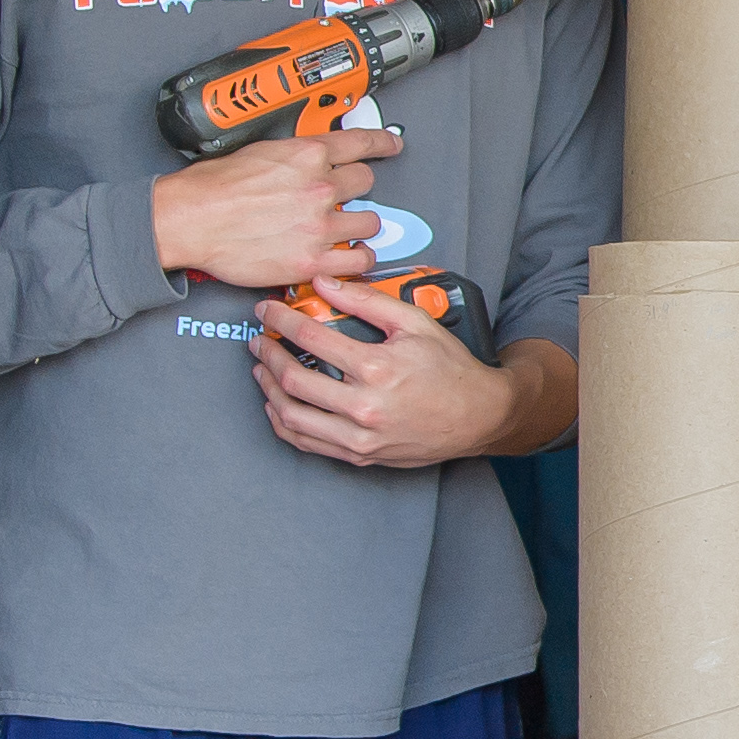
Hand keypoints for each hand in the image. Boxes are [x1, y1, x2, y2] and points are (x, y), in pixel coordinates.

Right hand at [153, 130, 389, 290]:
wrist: (190, 219)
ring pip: (369, 223)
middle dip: (357, 188)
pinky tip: (348, 255)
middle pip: (366, 183)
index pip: (360, 143)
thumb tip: (306, 159)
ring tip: (345, 228)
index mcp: (306, 155)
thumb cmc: (211, 188)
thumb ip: (292, 157)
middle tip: (344, 198)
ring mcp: (319, 226)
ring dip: (359, 224)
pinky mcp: (312, 260)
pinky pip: (358, 260)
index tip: (391, 145)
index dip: (381, 143)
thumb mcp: (258, 151)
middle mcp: (319, 188)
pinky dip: (356, 259)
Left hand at [256, 276, 517, 470]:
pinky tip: (278, 406)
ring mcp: (361, 436)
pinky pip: (307, 443)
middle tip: (260, 341)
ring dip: (269, 391)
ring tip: (263, 371)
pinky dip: (284, 424)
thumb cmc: (451, 369)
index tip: (267, 312)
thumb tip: (325, 283)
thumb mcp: (415, 322)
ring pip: (293, 416)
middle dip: (268, 355)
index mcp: (377, 368)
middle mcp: (365, 406)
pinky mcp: (361, 455)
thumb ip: (367, 300)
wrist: (479, 416)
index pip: (310, 338)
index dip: (281, 321)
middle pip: (294, 379)